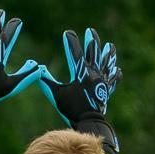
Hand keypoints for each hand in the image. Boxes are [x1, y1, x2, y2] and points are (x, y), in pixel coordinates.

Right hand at [38, 26, 122, 153]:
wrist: (88, 122)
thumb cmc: (70, 109)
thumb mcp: (55, 94)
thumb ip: (46, 80)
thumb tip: (37, 68)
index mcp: (81, 74)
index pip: (75, 54)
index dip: (71, 42)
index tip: (68, 33)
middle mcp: (93, 75)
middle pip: (94, 54)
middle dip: (92, 42)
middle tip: (91, 31)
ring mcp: (102, 83)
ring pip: (106, 65)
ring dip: (108, 55)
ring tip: (111, 46)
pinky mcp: (106, 92)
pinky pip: (112, 82)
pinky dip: (115, 76)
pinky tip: (118, 71)